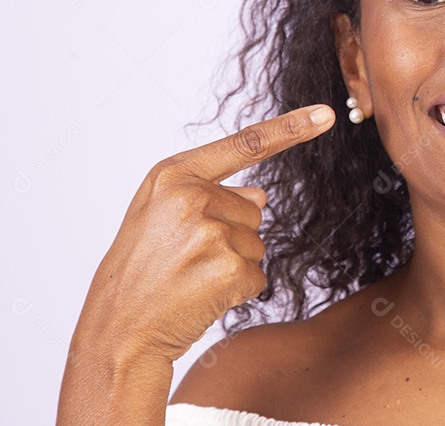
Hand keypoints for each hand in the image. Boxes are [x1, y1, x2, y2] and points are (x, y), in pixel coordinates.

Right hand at [77, 104, 334, 363]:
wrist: (118, 331)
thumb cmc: (139, 273)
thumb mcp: (160, 218)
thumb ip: (209, 194)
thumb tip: (261, 194)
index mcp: (173, 176)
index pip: (245, 145)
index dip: (290, 128)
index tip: (325, 114)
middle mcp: (192, 197)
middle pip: (254, 208)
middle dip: (230, 234)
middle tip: (186, 259)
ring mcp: (211, 232)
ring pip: (258, 243)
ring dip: (234, 264)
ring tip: (189, 277)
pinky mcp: (228, 267)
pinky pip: (258, 275)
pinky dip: (238, 290)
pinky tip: (201, 296)